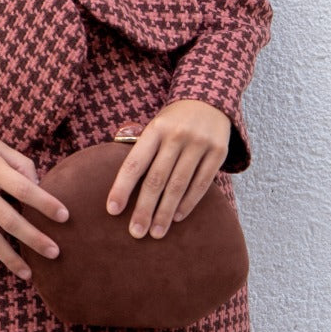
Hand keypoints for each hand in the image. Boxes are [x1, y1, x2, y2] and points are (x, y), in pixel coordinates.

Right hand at [0, 120, 68, 281]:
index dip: (46, 204)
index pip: (24, 189)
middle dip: (34, 239)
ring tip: (28, 273)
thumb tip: (38, 185)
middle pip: (9, 220)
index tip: (65, 216)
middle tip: (55, 253)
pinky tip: (1, 256)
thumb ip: (18, 162)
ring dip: (10, 257)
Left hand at [104, 101, 230, 239]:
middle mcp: (176, 135)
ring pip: (179, 185)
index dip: (122, 187)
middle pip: (156, 178)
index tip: (112, 210)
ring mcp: (199, 143)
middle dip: (144, 208)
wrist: (209, 99)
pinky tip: (178, 218)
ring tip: (156, 233)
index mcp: (155, 129)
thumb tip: (121, 186)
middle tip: (136, 233)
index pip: (135, 162)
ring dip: (166, 212)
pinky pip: (202, 183)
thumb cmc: (173, 121)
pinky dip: (188, 202)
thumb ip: (141, 150)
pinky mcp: (218, 152)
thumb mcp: (155, 126)